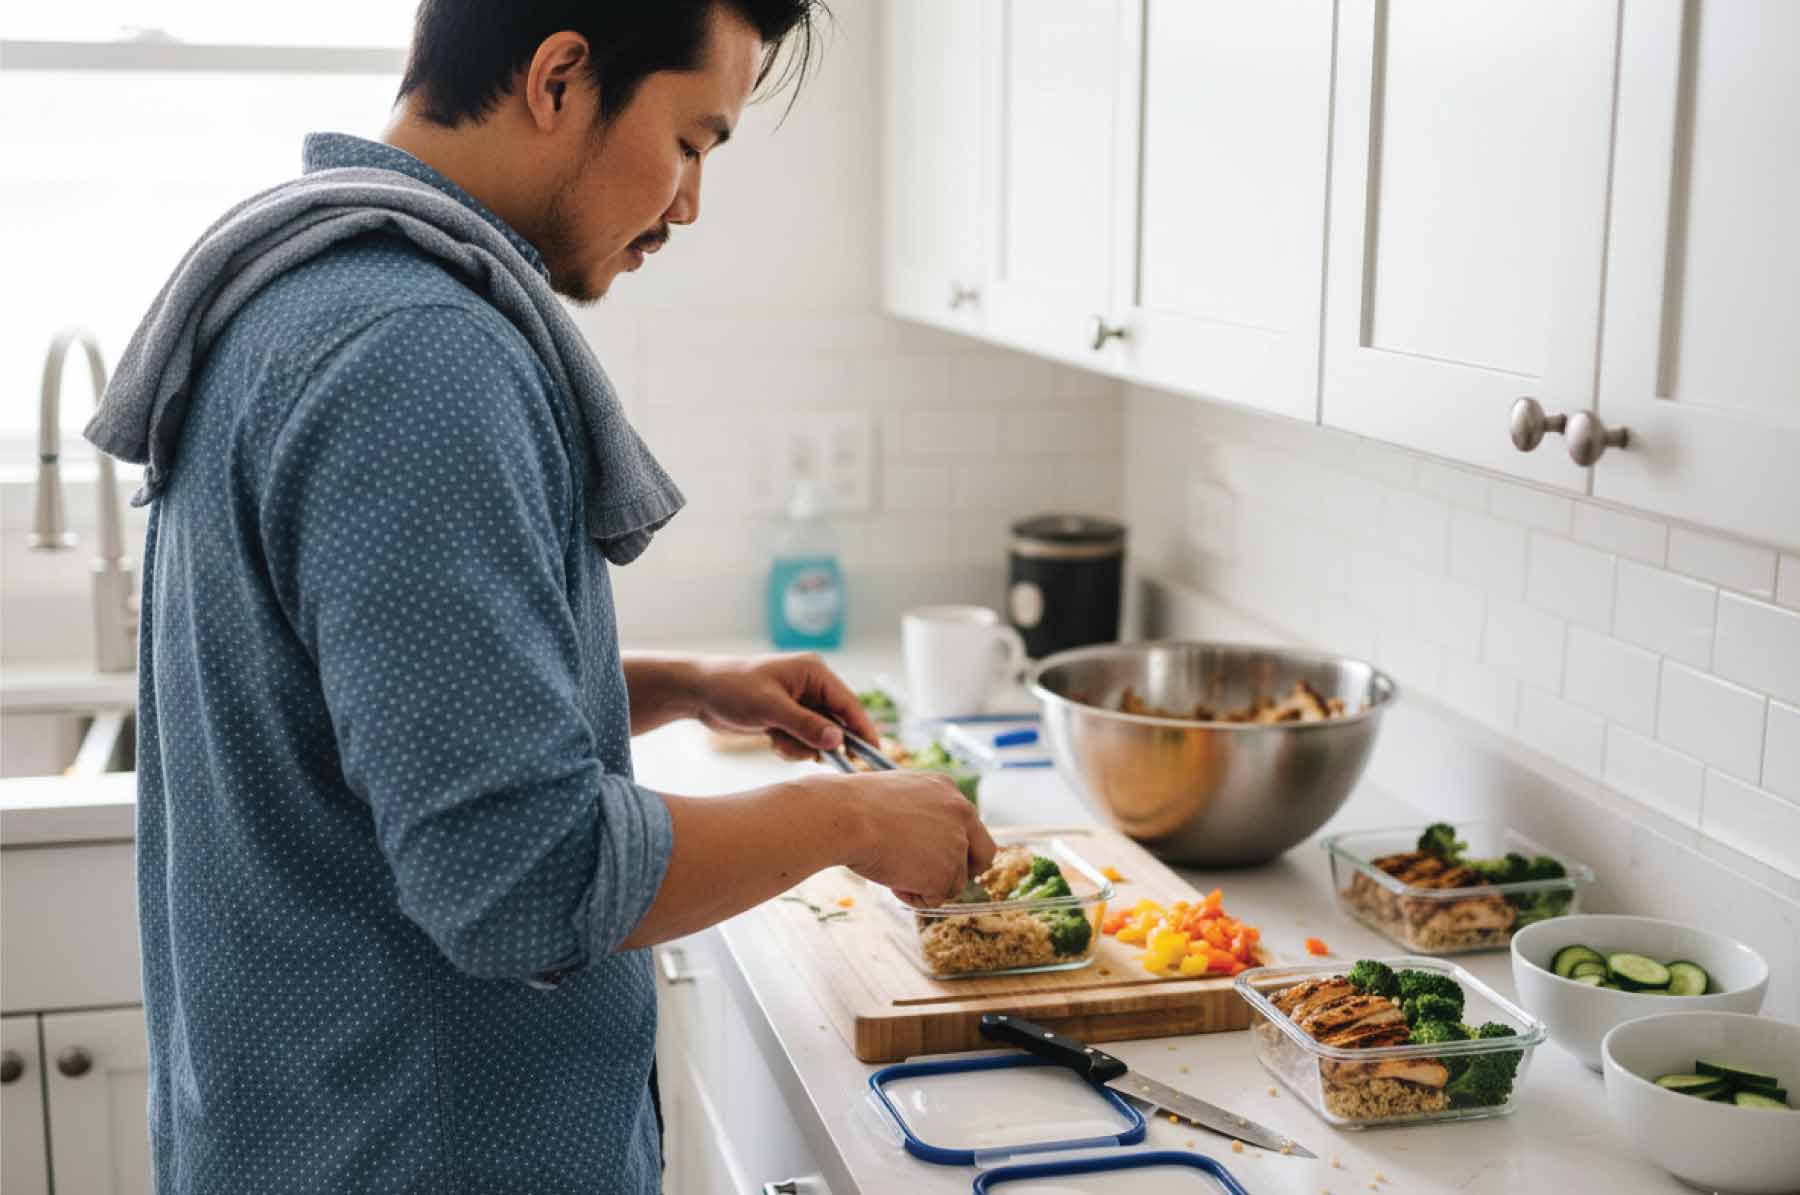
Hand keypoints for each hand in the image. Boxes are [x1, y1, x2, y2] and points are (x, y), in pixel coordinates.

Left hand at [692, 653, 880, 761]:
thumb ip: (805, 725)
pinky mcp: (787, 717)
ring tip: (778, 742)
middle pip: (837, 723)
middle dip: (822, 742)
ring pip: (819, 736)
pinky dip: (791, 747)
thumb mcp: (770, 708)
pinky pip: (803, 740)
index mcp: (814, 673)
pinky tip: (772, 741)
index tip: (873, 755)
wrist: (699, 693)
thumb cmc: (732, 689)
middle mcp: (811, 686)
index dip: (862, 730)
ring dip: (802, 746)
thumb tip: (838, 741)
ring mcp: (799, 703)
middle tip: (812, 755)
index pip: (849, 705)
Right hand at [830, 770, 995, 905]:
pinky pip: (935, 898)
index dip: (957, 845)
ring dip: (926, 883)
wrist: (846, 816)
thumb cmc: (856, 806)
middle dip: (964, 871)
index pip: (970, 824)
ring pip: (954, 882)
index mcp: (948, 790)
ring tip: (893, 872)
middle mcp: (961, 814)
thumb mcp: (899, 796)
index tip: (938, 855)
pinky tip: (893, 881)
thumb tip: (920, 839)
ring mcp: (956, 844)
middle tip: (937, 878)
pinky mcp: (945, 873)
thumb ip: (921, 813)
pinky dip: (915, 897)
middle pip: (984, 855)